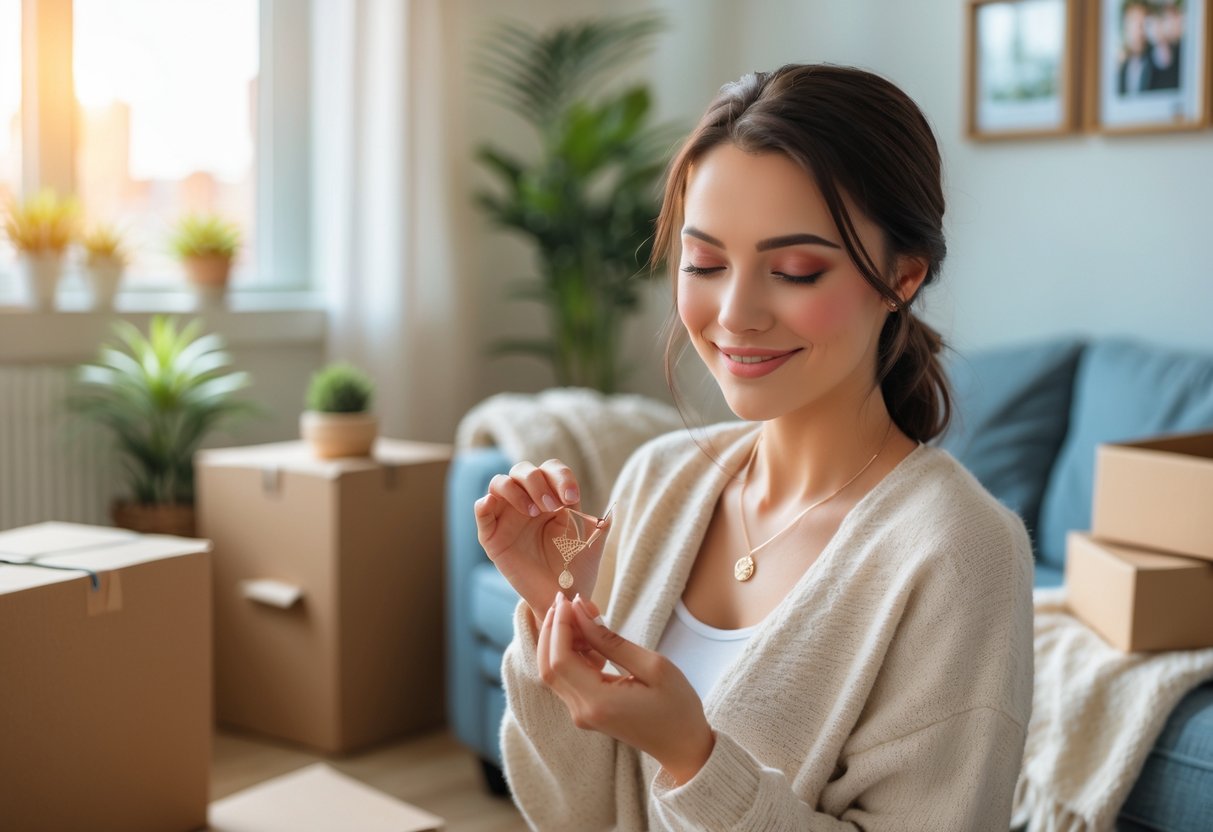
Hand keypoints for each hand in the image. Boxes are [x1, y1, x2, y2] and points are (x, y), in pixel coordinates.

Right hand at [474, 459, 610, 622]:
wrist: (561, 597)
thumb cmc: (576, 569)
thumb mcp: (593, 543)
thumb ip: (602, 523)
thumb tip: (613, 509)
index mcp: (551, 498)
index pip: (550, 470)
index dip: (560, 477)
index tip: (572, 497)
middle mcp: (527, 502)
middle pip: (523, 470)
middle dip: (538, 483)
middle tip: (553, 506)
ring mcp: (507, 518)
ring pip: (499, 483)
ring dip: (516, 490)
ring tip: (533, 512)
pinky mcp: (492, 537)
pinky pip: (481, 512)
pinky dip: (483, 504)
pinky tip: (491, 503)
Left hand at [537, 591, 715, 786]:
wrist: (683, 747)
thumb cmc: (677, 707)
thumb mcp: (653, 666)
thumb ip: (611, 642)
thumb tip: (581, 613)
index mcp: (599, 702)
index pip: (560, 659)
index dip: (559, 626)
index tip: (569, 598)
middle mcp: (582, 712)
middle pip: (547, 666)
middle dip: (551, 629)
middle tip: (565, 600)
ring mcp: (581, 714)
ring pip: (552, 672)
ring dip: (557, 640)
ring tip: (579, 613)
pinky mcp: (585, 711)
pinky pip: (566, 678)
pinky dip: (568, 653)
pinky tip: (586, 635)